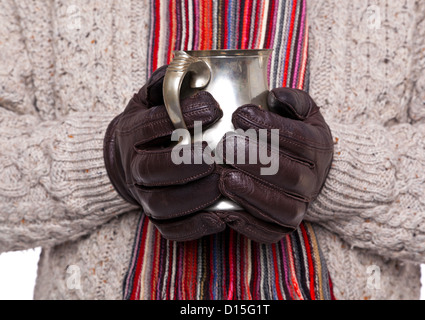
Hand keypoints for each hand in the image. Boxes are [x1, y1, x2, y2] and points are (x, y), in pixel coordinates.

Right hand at [104, 66, 226, 240]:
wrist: (128, 158)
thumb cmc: (151, 124)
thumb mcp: (151, 98)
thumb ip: (167, 84)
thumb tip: (192, 68)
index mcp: (132, 132)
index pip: (152, 125)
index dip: (182, 117)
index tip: (213, 107)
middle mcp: (134, 167)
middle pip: (153, 169)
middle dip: (185, 162)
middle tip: (214, 154)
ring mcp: (144, 196)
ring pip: (164, 203)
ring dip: (195, 195)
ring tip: (223, 182)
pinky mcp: (158, 218)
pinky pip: (172, 229)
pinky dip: (195, 227)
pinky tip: (221, 217)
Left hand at [217, 88, 333, 242]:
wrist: (311, 171)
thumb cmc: (298, 136)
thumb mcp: (303, 112)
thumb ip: (293, 100)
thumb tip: (276, 95)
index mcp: (319, 148)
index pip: (300, 139)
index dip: (270, 127)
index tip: (240, 114)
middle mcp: (313, 180)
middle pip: (290, 175)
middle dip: (256, 161)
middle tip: (226, 146)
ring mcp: (301, 207)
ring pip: (281, 207)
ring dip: (252, 194)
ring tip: (224, 179)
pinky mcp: (284, 227)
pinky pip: (270, 232)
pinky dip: (249, 225)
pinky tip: (225, 211)